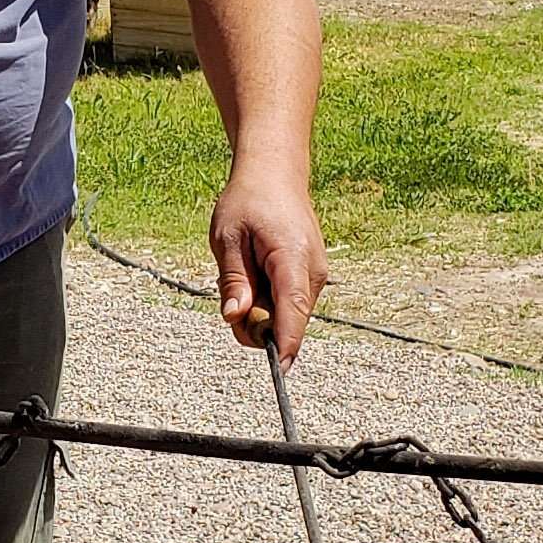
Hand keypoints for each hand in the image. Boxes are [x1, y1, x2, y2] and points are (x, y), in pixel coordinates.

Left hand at [210, 166, 327, 364]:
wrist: (274, 173)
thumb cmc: (248, 200)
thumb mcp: (228, 238)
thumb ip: (234, 280)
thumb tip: (236, 317)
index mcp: (292, 258)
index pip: (292, 312)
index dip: (286, 344)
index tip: (280, 370)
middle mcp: (312, 270)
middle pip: (288, 321)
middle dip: (257, 324)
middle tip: (231, 298)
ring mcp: (314, 273)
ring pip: (287, 314)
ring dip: (261, 308)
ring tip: (245, 270)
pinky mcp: (310, 274)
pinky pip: (288, 302)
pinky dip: (268, 298)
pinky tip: (256, 270)